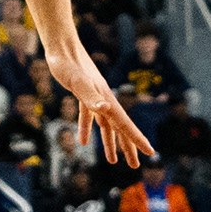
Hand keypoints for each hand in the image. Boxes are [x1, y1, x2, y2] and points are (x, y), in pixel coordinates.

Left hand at [47, 42, 155, 167]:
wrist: (59, 45)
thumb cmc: (67, 64)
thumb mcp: (78, 83)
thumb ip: (91, 98)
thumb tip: (106, 110)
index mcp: (107, 100)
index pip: (125, 124)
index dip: (137, 139)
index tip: (151, 153)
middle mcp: (104, 100)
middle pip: (120, 128)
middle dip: (128, 147)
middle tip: (136, 166)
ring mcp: (94, 97)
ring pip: (106, 125)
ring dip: (110, 143)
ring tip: (113, 161)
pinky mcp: (82, 94)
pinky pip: (88, 116)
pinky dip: (87, 129)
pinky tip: (83, 141)